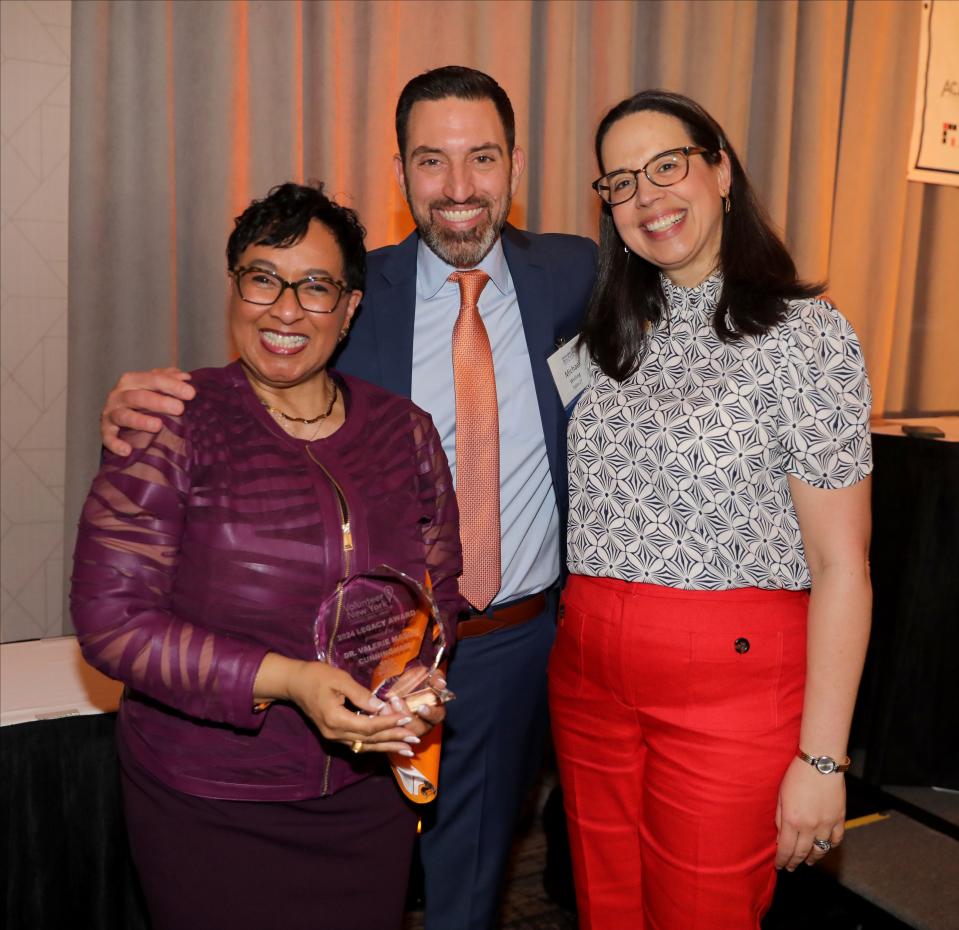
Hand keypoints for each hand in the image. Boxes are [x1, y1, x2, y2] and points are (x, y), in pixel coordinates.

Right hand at [101, 367, 194, 455]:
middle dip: (159, 402)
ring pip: (124, 415)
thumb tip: (185, 377)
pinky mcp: (105, 429)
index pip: (153, 379)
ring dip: (140, 421)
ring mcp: (111, 412)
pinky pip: (107, 437)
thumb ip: (169, 379)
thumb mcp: (155, 386)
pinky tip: (127, 451)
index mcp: (133, 380)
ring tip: (158, 426)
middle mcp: (119, 394)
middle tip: (180, 408)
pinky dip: (115, 443)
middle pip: (138, 397)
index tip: (191, 393)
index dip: (172, 385)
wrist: (119, 414)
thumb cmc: (143, 397)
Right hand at [285, 661, 426, 755]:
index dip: (389, 723)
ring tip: (407, 750)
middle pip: (369, 740)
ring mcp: (334, 737)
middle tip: (415, 740)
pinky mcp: (335, 735)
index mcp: (335, 719)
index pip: (368, 726)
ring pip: (365, 746)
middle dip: (393, 739)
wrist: (295, 683)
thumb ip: (361, 694)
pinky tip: (389, 746)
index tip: (407, 720)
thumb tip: (381, 707)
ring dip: (387, 747)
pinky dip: (375, 745)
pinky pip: (358, 744)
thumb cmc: (317, 676)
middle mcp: (335, 733)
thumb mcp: (340, 679)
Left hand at [375, 674, 448, 737]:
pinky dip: (384, 723)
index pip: (437, 717)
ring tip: (385, 706)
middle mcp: (424, 724)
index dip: (430, 714)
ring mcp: (409, 730)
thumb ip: (436, 678)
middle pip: (419, 729)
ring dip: (394, 720)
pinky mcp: (396, 731)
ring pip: (404, 733)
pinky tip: (377, 712)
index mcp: (435, 712)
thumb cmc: (418, 680)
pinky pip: (390, 732)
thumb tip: (441, 684)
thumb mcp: (428, 675)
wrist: (400, 684)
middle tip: (396, 701)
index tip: (421, 707)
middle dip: (407, 717)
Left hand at [775, 756, 845, 870]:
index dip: (782, 859)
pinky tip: (824, 848)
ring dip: (813, 858)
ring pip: (820, 849)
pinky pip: (836, 839)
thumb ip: (780, 818)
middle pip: (802, 852)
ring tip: (807, 862)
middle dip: (795, 862)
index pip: (786, 848)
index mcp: (793, 820)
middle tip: (791, 868)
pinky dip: (830, 846)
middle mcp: (810, 826)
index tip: (779, 865)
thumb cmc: (796, 775)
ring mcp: (826, 824)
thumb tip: (780, 838)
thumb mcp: (781, 795)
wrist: (820, 763)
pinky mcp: (839, 819)